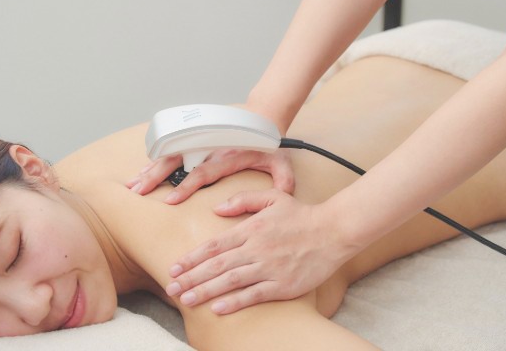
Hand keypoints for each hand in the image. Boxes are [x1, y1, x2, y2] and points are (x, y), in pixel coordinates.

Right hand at [126, 149, 294, 203]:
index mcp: (226, 157)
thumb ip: (283, 179)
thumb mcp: (281, 161)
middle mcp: (208, 149)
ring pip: (169, 156)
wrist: (262, 118)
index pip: (202, 173)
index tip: (170, 200)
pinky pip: (171, 149)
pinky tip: (142, 172)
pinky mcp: (196, 140)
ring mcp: (200, 144)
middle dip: (156, 177)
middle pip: (177, 162)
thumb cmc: (268, 144)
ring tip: (132, 185)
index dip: (186, 186)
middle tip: (139, 192)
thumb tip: (285, 195)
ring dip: (150, 170)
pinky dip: (155, 159)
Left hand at [164, 189, 353, 313]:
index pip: (214, 245)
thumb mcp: (272, 197)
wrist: (333, 230)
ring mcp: (270, 267)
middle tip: (171, 289)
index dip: (192, 258)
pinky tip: (218, 309)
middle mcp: (256, 248)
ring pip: (231, 281)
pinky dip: (236, 302)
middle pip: (217, 265)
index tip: (174, 267)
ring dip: (206, 291)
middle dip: (191, 278)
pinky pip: (255, 295)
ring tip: (186, 300)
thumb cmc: (302, 214)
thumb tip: (216, 209)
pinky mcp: (283, 284)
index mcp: (251, 228)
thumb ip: (242, 200)